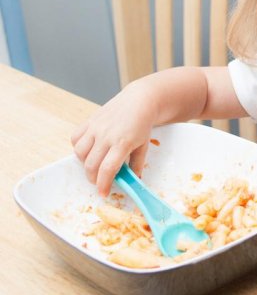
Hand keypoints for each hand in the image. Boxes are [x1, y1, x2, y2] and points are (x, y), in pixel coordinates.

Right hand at [71, 82, 157, 196]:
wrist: (139, 101)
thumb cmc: (143, 124)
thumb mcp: (144, 146)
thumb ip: (137, 165)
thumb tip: (133, 182)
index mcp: (122, 143)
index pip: (107, 169)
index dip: (103, 185)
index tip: (103, 193)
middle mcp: (106, 135)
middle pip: (91, 165)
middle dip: (93, 178)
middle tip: (99, 181)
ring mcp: (96, 127)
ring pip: (79, 153)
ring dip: (85, 163)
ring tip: (95, 164)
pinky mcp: (89, 120)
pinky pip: (75, 138)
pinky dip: (79, 147)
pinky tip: (89, 149)